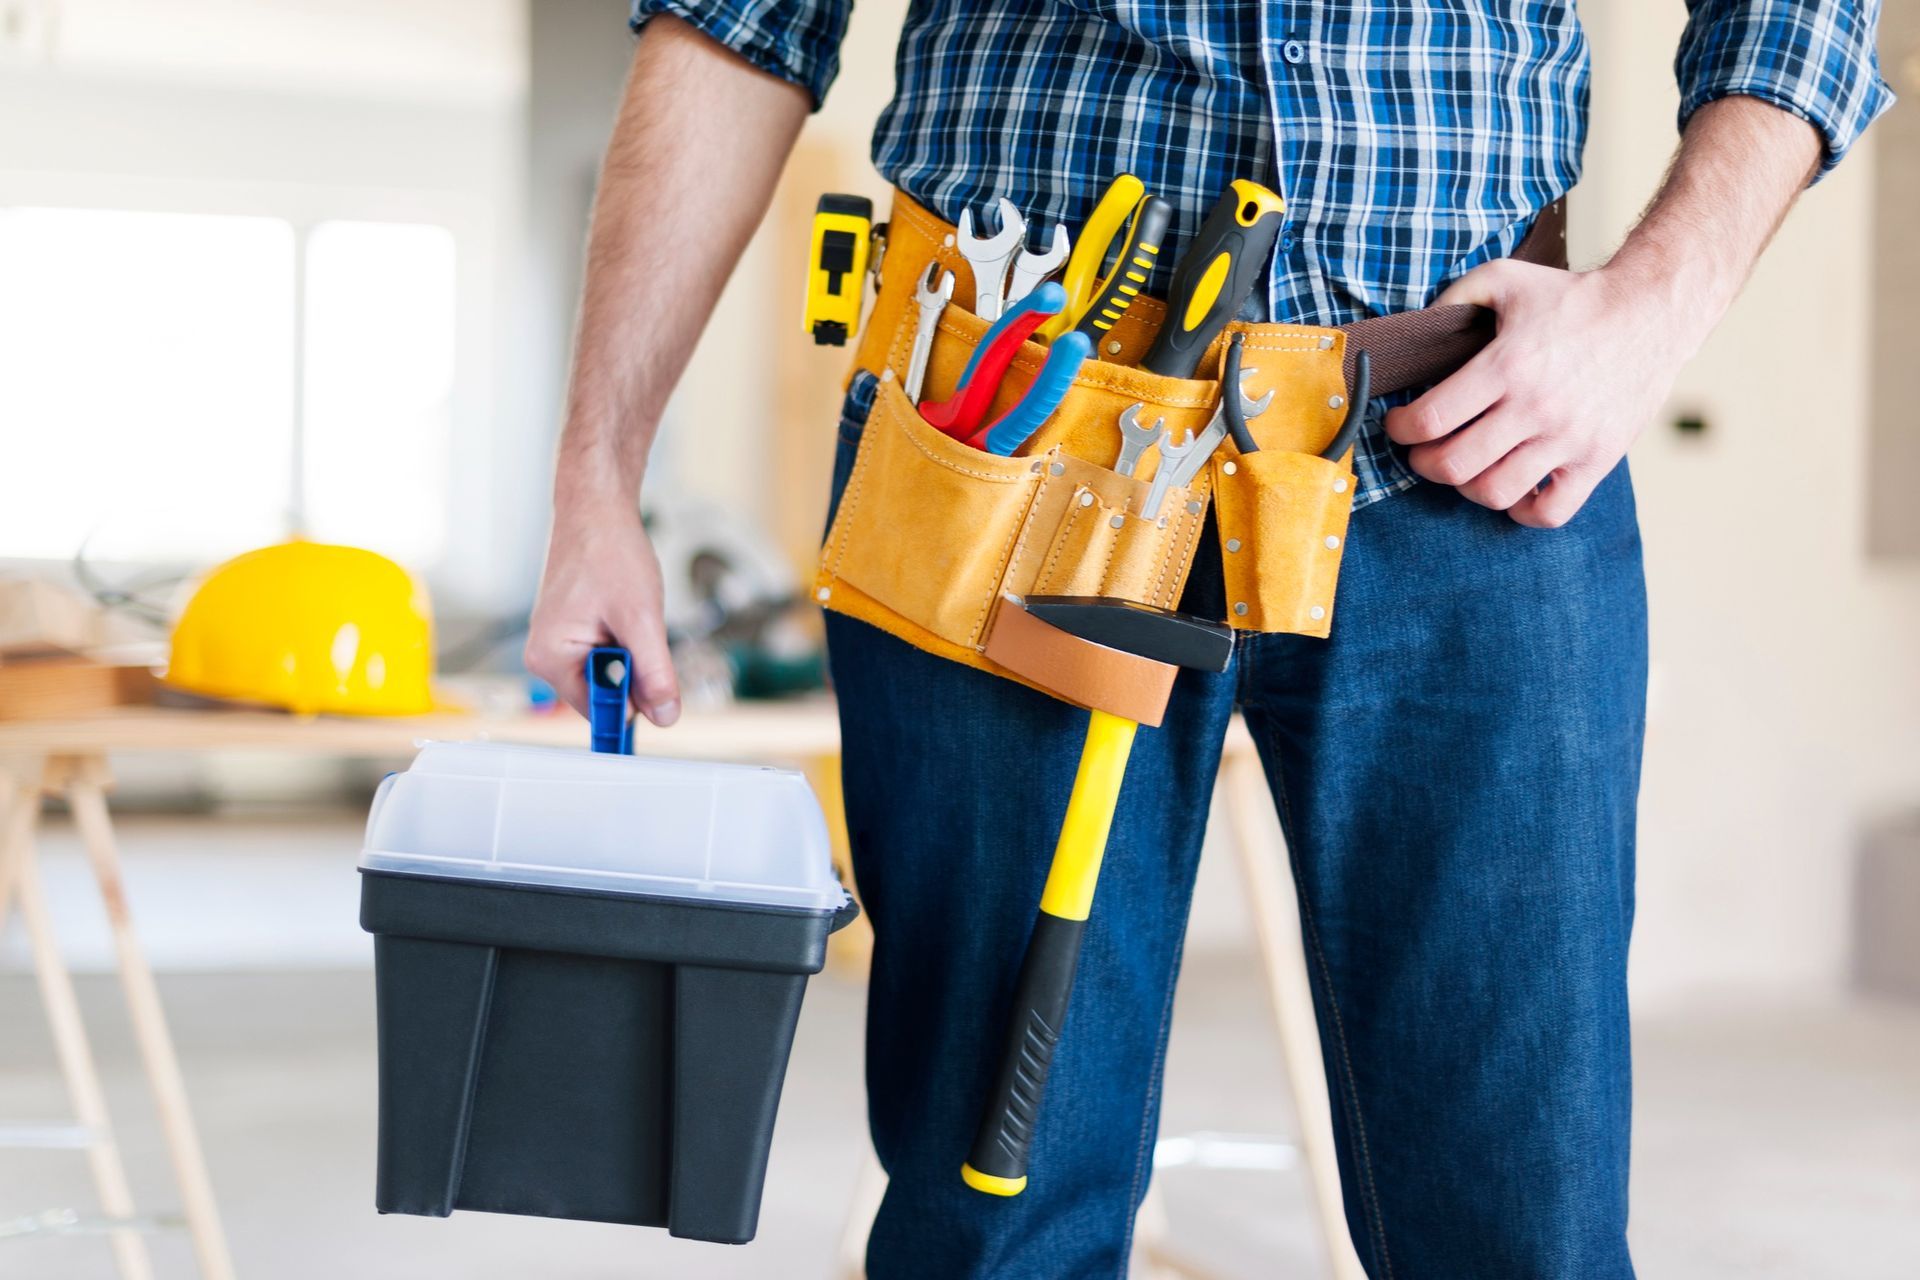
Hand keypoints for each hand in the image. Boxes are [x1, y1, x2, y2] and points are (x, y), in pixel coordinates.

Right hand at [524, 501, 680, 726]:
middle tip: (643, 630)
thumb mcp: (641, 620)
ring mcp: (559, 643)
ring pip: (612, 672)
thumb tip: (665, 717)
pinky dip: (628, 639)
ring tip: (632, 613)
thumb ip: (654, 673)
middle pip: (606, 693)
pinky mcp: (573, 631)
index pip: (599, 712)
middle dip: (636, 671)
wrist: (597, 507)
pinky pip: (609, 653)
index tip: (661, 696)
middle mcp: (547, 656)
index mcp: (551, 659)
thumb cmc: (609, 553)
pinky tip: (628, 610)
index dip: (635, 704)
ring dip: (634, 652)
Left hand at [1384, 259, 1700, 527]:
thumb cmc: (1573, 297)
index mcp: (1507, 366)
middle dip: (1423, 463)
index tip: (1398, 425)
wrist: (1651, 310)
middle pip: (1454, 465)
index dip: (1400, 430)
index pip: (1431, 419)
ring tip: (1465, 466)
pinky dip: (1521, 511)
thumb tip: (1417, 328)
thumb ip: (1453, 297)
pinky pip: (1550, 513)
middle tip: (1422, 451)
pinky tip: (1512, 487)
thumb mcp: (1505, 278)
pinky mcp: (1598, 460)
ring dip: (1466, 486)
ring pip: (1494, 493)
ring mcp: (1569, 439)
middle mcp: (1536, 408)